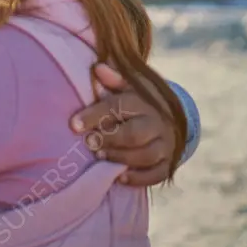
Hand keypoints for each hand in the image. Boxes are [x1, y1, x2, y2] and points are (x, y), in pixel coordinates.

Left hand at [69, 63, 176, 186]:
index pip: (118, 107)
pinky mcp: (169, 163)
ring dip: (120, 158)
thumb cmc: (140, 101)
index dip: (94, 115)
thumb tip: (98, 68)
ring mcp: (166, 145)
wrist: (172, 118)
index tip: (73, 124)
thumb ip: (114, 79)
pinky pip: (156, 174)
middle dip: (109, 140)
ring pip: (144, 156)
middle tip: (89, 143)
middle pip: (134, 135)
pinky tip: (119, 177)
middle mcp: (158, 124)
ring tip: (100, 157)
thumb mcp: (130, 85)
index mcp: (145, 102)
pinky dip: (138, 178)